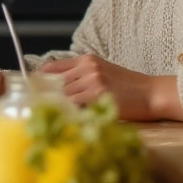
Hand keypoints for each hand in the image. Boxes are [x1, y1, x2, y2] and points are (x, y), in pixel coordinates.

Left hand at [40, 55, 180, 121]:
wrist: (152, 93)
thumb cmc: (129, 87)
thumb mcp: (104, 73)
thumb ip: (82, 77)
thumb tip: (57, 90)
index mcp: (86, 60)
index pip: (52, 68)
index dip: (38, 80)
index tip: (30, 91)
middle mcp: (87, 67)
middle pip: (54, 83)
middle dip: (44, 97)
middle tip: (35, 110)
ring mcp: (92, 81)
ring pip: (63, 96)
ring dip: (56, 108)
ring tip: (49, 119)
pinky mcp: (98, 95)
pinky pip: (75, 106)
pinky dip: (69, 114)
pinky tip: (66, 122)